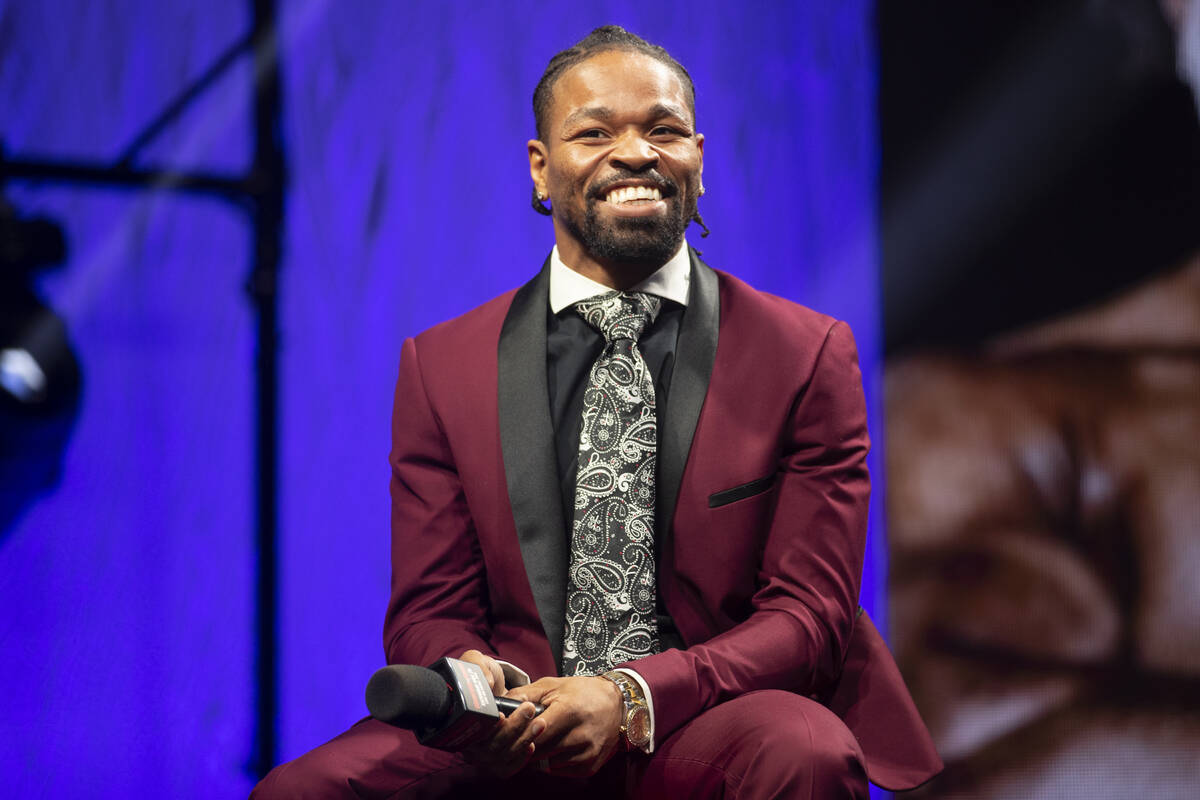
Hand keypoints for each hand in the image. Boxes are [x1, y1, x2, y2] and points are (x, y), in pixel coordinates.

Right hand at [456, 650, 543, 776]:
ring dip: (523, 740)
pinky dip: (520, 758)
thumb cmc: (480, 673)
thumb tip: (487, 682)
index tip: (502, 715)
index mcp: (457, 719)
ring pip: (501, 757)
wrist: (490, 685)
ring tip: (539, 723)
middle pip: (489, 747)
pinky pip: (506, 767)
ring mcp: (480, 752)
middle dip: (512, 729)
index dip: (486, 727)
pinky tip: (532, 744)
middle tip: (529, 709)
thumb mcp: (475, 660)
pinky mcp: (495, 758)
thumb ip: (476, 665)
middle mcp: (466, 741)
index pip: (470, 732)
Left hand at [507, 676, 622, 776]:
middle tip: (520, 741)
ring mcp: (588, 753)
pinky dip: (553, 763)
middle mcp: (581, 735)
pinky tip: (553, 750)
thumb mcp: (553, 685)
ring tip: (537, 744)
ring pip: (549, 764)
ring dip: (540, 757)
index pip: (536, 733)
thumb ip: (525, 694)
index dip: (522, 734)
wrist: (616, 704)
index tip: (512, 732)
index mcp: (569, 711)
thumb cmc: (581, 692)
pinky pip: (562, 771)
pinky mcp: (591, 765)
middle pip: (541, 751)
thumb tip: (500, 704)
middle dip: (527, 747)